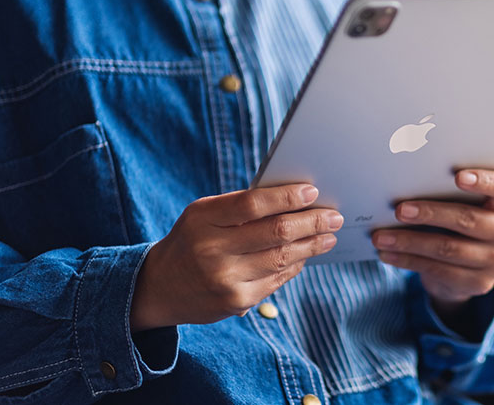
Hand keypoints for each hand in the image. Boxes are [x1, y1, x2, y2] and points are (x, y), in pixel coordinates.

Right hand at [130, 184, 342, 330]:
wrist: (160, 287)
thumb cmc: (192, 239)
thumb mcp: (204, 215)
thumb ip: (241, 206)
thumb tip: (294, 198)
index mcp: (203, 219)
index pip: (253, 204)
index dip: (286, 197)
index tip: (313, 191)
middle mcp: (212, 250)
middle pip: (275, 233)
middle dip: (312, 222)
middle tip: (334, 216)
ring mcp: (225, 279)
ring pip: (282, 258)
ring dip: (312, 245)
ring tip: (328, 236)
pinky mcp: (237, 302)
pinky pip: (277, 279)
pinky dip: (296, 265)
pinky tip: (306, 255)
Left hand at [372, 169, 493, 313]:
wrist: (474, 259)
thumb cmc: (465, 211)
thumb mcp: (468, 198)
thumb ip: (451, 187)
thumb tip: (409, 176)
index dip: (483, 181)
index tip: (457, 176)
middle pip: (469, 220)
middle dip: (430, 214)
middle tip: (399, 210)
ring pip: (448, 249)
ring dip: (409, 242)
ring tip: (381, 237)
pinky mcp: (480, 283)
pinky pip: (439, 270)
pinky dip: (408, 261)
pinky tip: (388, 254)